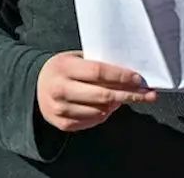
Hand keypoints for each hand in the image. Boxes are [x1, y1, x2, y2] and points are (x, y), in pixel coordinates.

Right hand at [36, 52, 156, 132]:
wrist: (35, 86)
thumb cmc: (63, 69)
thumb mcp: (75, 59)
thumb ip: (96, 65)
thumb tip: (128, 75)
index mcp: (65, 68)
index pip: (99, 72)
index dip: (121, 76)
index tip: (138, 78)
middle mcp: (61, 89)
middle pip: (103, 95)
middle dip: (129, 95)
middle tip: (147, 94)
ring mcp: (61, 109)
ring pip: (100, 110)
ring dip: (118, 105)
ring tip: (128, 97)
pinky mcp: (63, 124)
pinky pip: (93, 121)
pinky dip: (105, 114)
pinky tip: (111, 106)